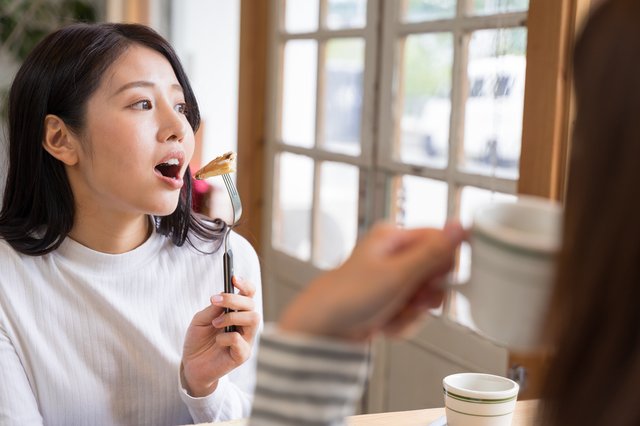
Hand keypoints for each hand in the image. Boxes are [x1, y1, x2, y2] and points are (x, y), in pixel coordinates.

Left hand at [182, 276, 259, 396]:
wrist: (192, 366)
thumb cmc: (198, 341)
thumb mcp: (200, 320)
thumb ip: (212, 309)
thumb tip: (222, 296)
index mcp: (237, 313)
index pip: (249, 295)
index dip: (245, 285)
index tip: (233, 278)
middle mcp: (245, 325)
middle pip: (251, 304)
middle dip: (234, 299)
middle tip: (215, 300)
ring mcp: (246, 339)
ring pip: (253, 319)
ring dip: (232, 317)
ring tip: (215, 323)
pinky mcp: (243, 355)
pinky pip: (240, 340)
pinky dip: (226, 337)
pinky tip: (217, 341)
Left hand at [279, 222, 465, 340]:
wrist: (322, 330)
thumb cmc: (349, 297)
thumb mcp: (398, 274)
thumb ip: (433, 253)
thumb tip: (460, 226)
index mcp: (394, 238)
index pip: (440, 242)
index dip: (444, 266)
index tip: (436, 282)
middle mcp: (393, 256)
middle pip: (435, 274)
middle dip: (425, 296)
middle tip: (409, 302)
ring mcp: (391, 280)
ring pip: (425, 299)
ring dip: (411, 314)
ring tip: (389, 315)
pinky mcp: (389, 302)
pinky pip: (411, 314)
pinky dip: (401, 324)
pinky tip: (382, 325)